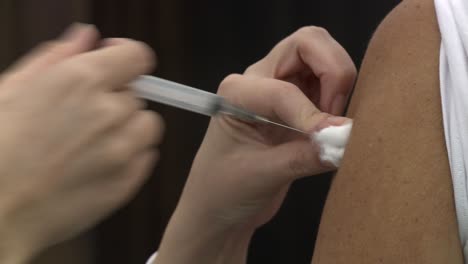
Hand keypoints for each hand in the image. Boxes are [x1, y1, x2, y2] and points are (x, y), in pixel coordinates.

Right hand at [0, 24, 163, 262]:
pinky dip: (131, 156)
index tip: (112, 65)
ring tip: (93, 143)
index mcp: (81, 80)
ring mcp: (123, 150)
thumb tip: (88, 35)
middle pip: (137, 94)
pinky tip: (98, 164)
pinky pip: (147, 157)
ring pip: (148, 125)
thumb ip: (56, 56)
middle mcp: (109, 112)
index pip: (137, 56)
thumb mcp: (13, 89)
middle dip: (115, 99)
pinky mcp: (128, 182)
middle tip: (82, 118)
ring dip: (129, 128)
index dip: (125, 57)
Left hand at [156, 27, 354, 263]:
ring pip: (321, 57)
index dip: (312, 114)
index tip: (332, 141)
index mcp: (237, 92)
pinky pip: (328, 84)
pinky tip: (334, 128)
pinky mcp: (298, 104)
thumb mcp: (260, 176)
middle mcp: (259, 80)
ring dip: (338, 83)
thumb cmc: (224, 190)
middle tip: (336, 115)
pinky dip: (341, 98)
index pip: (284, 90)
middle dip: (333, 70)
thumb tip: (345, 140)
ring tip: (333, 126)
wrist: (219, 208)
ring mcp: (280, 88)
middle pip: (307, 43)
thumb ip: (303, 157)